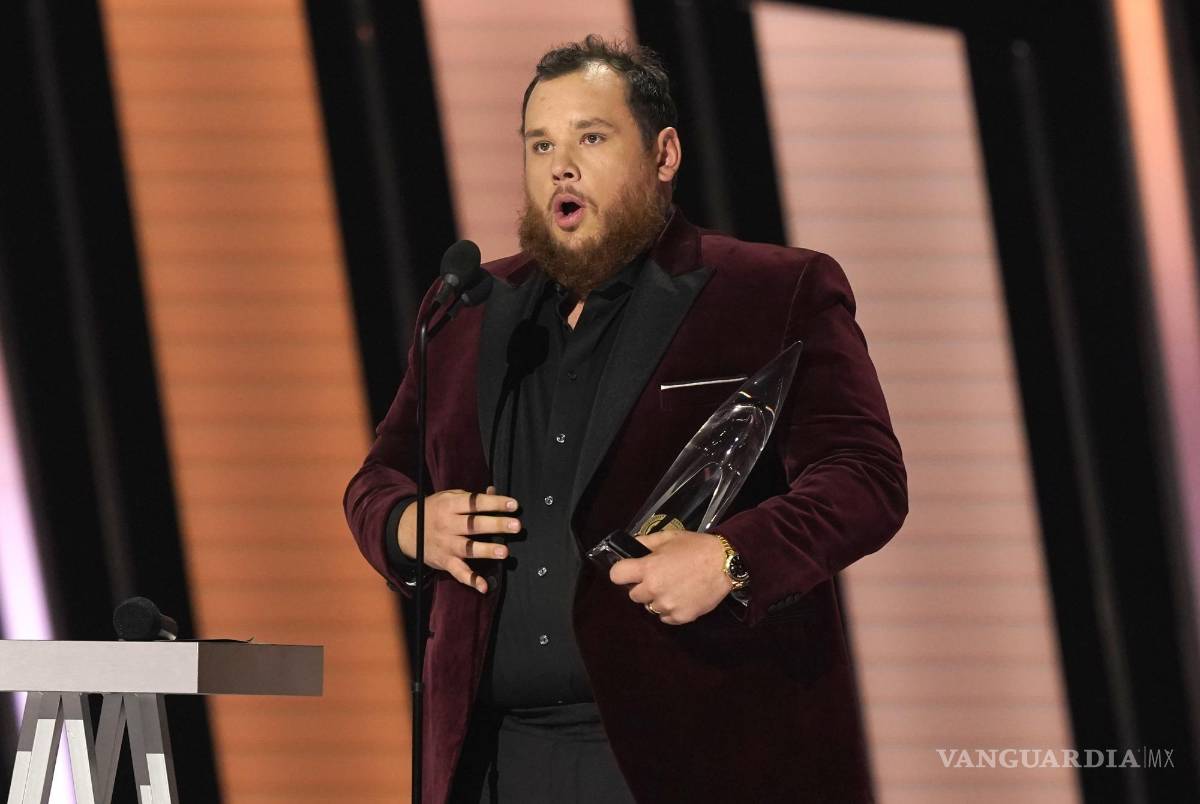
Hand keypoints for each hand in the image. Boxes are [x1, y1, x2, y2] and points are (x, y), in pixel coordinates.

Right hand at [397, 485, 518, 592]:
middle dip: (496, 525)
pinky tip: (483, 586)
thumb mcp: (448, 497)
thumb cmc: (434, 511)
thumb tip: (493, 491)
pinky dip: (470, 580)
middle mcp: (448, 525)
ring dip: (486, 550)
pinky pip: (458, 572)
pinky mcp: (445, 561)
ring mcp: (446, 544)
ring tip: (504, 552)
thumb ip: (471, 497)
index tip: (513, 504)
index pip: (475, 503)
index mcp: (450, 506)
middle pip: (474, 525)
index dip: (494, 503)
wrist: (406, 529)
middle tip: (516, 526)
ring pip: (468, 548)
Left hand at [608, 530, 731, 624]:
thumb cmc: (696, 547)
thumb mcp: (668, 537)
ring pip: (650, 607)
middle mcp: (654, 589)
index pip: (616, 575)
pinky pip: (665, 618)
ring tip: (673, 587)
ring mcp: (667, 605)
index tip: (630, 571)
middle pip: (633, 595)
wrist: (725, 563)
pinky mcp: (681, 617)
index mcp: (648, 568)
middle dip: (642, 587)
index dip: (622, 572)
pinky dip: (670, 610)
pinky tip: (681, 597)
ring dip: (657, 599)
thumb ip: (645, 542)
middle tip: (658, 577)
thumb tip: (630, 547)